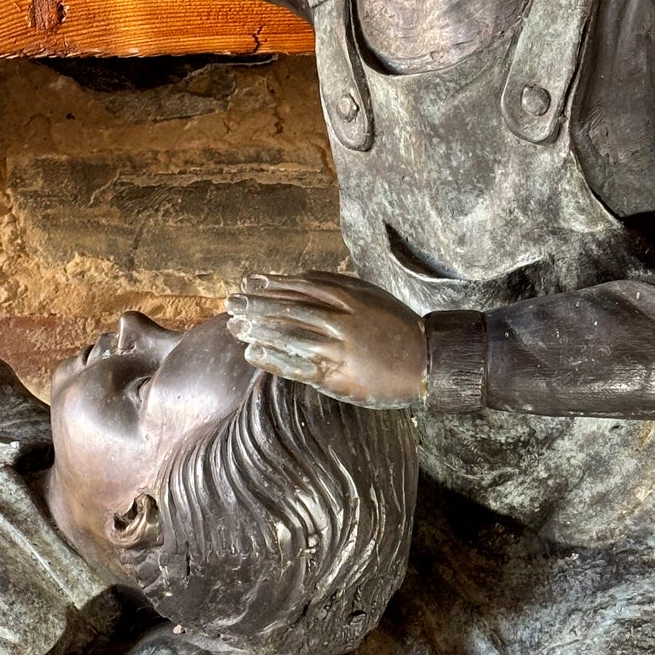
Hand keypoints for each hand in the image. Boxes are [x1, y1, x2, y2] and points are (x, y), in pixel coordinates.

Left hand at [226, 271, 427, 407]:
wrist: (424, 362)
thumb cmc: (395, 325)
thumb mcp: (370, 295)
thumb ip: (337, 284)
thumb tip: (300, 277)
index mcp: (349, 297)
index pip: (300, 287)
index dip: (270, 284)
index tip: (248, 282)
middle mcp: (340, 321)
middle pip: (288, 310)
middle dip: (255, 305)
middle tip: (230, 303)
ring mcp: (337, 350)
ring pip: (288, 337)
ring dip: (258, 331)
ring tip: (234, 327)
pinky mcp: (336, 377)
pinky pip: (298, 367)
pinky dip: (273, 360)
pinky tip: (252, 354)